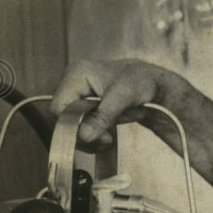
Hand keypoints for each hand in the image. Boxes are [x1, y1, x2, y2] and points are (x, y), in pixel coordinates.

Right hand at [50, 59, 167, 147]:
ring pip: (72, 125)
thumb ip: (102, 116)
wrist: (153, 83)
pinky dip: (94, 135)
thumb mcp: (123, 97)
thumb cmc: (141, 81)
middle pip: (64, 118)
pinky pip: (82, 126)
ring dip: (91, 136)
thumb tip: (85, 135)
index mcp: (77, 74)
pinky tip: (107, 134)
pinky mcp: (86, 106)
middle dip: (84, 133)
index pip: (60, 107)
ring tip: (109, 136)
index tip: (95, 134)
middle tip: (105, 139)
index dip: (73, 125)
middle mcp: (74, 83)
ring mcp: (79, 95)